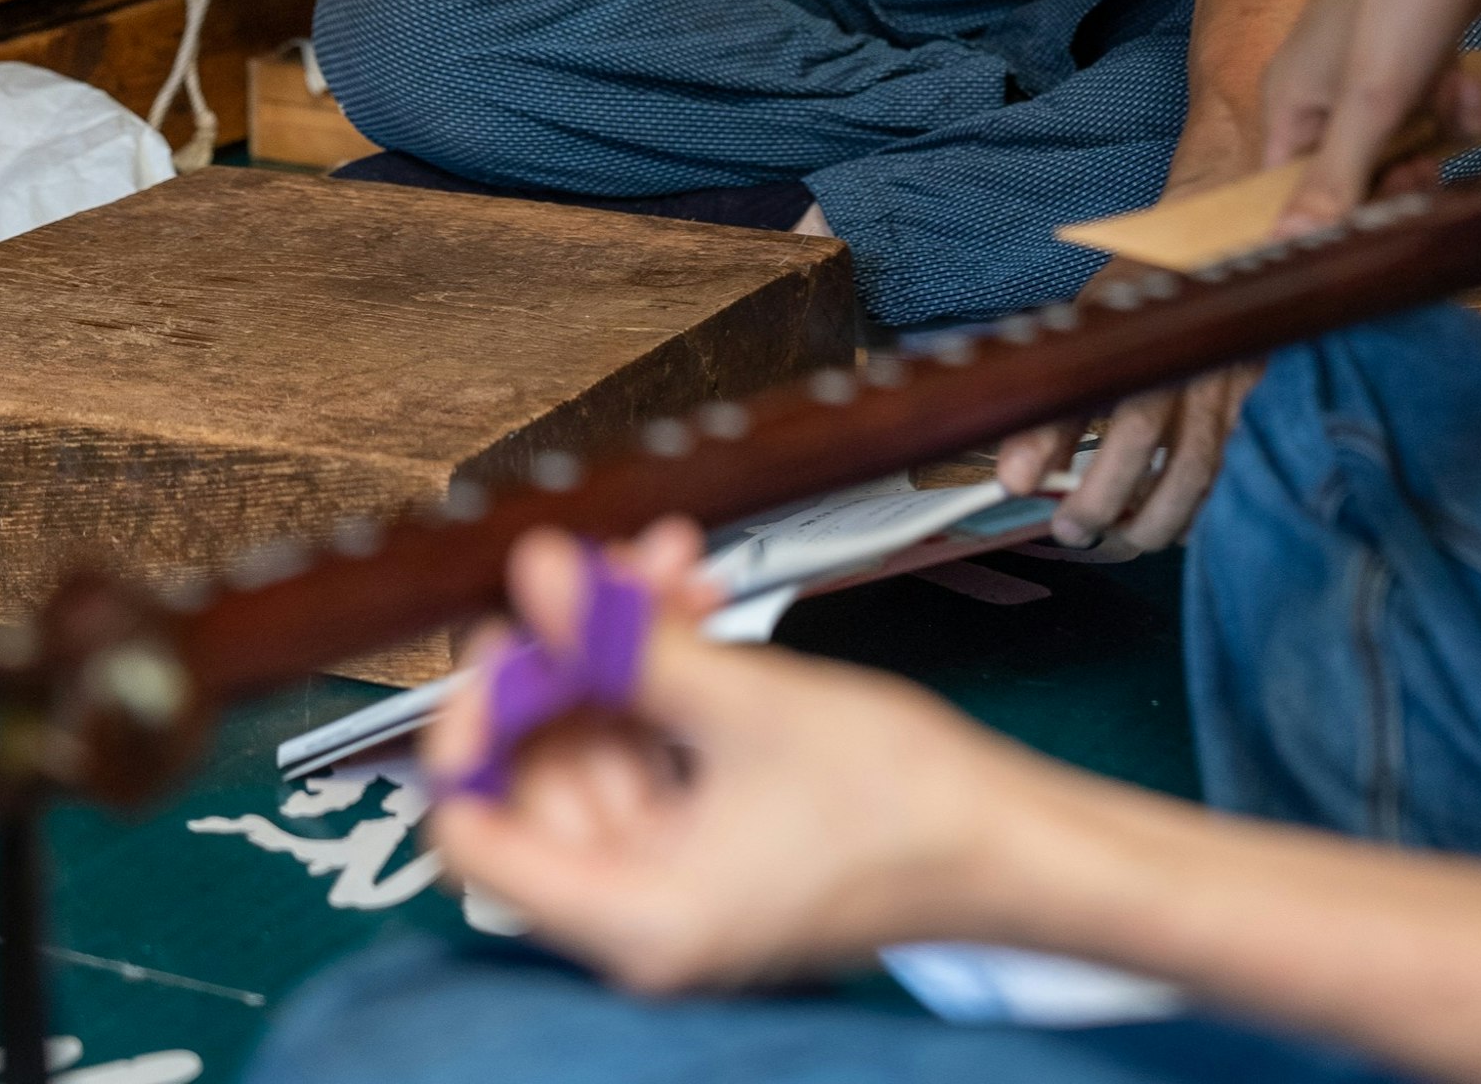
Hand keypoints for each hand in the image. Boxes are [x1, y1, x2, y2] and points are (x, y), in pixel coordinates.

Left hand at [426, 525, 997, 992]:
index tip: (505, 637)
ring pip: (602, 742)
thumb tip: (538, 576)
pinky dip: (664, 676)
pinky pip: (654, 745)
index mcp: (633, 915)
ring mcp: (677, 872)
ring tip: (666, 565)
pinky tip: (695, 605)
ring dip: (624, 648)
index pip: (476, 834)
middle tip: (605, 567)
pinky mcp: (712, 833)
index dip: (474, 727)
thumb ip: (625, 641)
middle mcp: (639, 908)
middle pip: (543, 773)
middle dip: (573, 656)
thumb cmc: (899, 803)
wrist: (1006, 837)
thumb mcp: (747, 705)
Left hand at [998, 315, 1263, 551]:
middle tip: (1072, 529)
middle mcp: (1172, 345)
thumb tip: (1018, 478)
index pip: (1074, 381)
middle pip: (1137, 428)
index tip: (1015, 482)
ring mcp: (1222, 370)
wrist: (1208, 271)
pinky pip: (1234, 470)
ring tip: (1121, 538)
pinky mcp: (1258, 397)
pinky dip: (1203, 510)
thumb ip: (1053, 407)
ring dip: (1155, 518)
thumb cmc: (1138, 314)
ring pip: (1196, 462)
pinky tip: (1175, 522)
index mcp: (1123, 325)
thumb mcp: (1085, 341)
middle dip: (1101, 497)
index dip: (1043, 437)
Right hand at [1263, 0, 1480, 229]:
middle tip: (1427, 173)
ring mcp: (1373, 65)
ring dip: (1436, 132)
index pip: (1285, 184)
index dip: (1326, 212)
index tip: (1371, 226)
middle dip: (1396, 172)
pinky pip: (1432, 107)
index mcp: (1288, 94)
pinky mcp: (1419, 51)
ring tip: (1456, 101)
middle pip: (1351, 168)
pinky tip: (1469, 80)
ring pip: (1403, 140)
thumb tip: (1283, 246)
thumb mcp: (1371, 100)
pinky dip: (1456, 102)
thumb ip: (1333, 176)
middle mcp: (1322, 82)